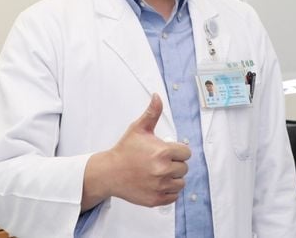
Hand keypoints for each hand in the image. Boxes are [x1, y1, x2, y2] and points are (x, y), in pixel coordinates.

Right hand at [83, 93, 190, 208]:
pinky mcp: (155, 199)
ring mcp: (159, 186)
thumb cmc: (124, 150)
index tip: (167, 151)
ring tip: (160, 173)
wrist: (109, 173)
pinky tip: (158, 183)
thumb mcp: (138, 129)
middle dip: (175, 164)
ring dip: (173, 178)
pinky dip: (168, 191)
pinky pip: (173, 196)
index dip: (178, 151)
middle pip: (184, 168)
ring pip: (181, 183)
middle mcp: (163, 170)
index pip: (186, 153)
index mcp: (163, 152)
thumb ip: (152, 112)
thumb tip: (157, 96)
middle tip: (160, 162)